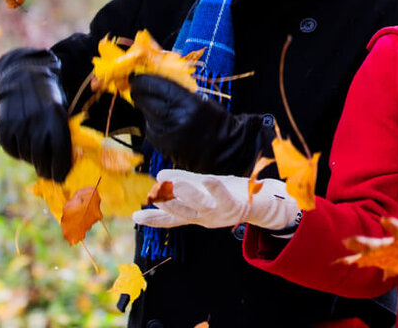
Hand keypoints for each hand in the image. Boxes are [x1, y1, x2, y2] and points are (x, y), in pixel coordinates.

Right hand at [0, 49, 72, 180]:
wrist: (22, 76)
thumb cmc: (48, 97)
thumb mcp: (61, 109)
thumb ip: (63, 132)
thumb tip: (69, 161)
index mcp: (56, 116)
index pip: (60, 151)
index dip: (61, 168)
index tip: (61, 177)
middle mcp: (36, 122)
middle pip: (41, 158)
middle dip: (46, 169)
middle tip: (48, 173)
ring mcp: (18, 125)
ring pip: (26, 155)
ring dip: (32, 158)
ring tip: (36, 152)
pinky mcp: (4, 127)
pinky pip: (11, 149)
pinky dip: (17, 151)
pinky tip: (22, 144)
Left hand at [130, 74, 271, 173]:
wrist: (223, 150)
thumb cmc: (215, 121)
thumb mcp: (200, 99)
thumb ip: (177, 90)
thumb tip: (154, 79)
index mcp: (188, 103)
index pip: (156, 86)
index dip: (143, 79)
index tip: (138, 75)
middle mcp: (174, 119)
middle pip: (144, 99)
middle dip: (139, 91)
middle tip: (138, 86)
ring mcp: (166, 134)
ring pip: (145, 114)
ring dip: (147, 107)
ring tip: (158, 105)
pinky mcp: (161, 145)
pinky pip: (150, 128)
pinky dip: (153, 122)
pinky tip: (164, 121)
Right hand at [132, 170, 300, 231]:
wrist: (262, 203)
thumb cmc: (230, 194)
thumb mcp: (205, 191)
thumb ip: (185, 183)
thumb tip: (159, 177)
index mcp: (197, 215)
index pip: (171, 219)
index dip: (154, 218)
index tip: (135, 216)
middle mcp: (206, 217)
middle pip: (183, 212)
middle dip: (168, 204)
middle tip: (153, 196)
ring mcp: (220, 213)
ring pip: (201, 205)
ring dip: (188, 194)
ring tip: (176, 184)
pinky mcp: (235, 205)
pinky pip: (224, 197)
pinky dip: (215, 188)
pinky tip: (208, 178)